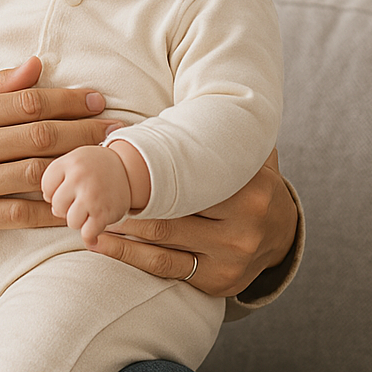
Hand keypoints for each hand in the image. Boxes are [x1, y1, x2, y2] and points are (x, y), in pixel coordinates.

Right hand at [0, 58, 118, 259]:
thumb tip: (36, 64)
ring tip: (106, 165)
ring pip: (36, 172)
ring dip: (76, 168)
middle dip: (85, 130)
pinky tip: (78, 206)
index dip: (69, 100)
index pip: (28, 100)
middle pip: (40, 134)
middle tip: (117, 129)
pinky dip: (53, 211)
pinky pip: (22, 215)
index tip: (98, 100)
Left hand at [41, 145, 130, 247]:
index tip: (66, 190)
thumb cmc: (95, 168)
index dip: (54, 192)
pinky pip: (87, 233)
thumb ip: (57, 180)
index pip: (46, 187)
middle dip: (66, 208)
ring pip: (71, 221)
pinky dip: (90, 236)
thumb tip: (53, 210)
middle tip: (78, 202)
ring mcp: (92, 196)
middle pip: (57, 206)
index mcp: (70, 163)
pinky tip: (93, 232)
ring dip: (79, 220)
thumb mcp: (74, 161)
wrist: (128, 168)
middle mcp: (80, 178)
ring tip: (88, 212)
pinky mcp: (104, 213)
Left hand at [89, 147, 296, 296]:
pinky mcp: (217, 282)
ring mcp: (230, 258)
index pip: (192, 178)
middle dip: (129, 198)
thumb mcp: (250, 156)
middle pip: (173, 209)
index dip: (150, 170)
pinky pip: (165, 267)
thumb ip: (230, 131)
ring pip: (163, 240)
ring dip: (121, 227)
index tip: (115, 159)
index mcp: (252, 189)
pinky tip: (101, 243)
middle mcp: (244, 225)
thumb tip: (208, 89)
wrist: (282, 236)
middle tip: (92, 186)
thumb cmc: (251, 185)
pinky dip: (128, 255)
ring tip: (88, 212)